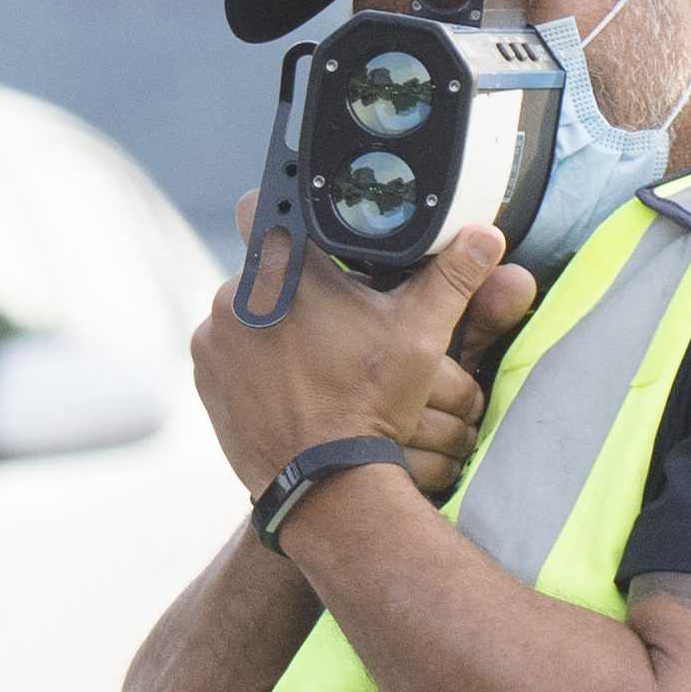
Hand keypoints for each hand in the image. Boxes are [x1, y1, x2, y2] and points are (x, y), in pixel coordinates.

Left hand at [194, 209, 516, 504]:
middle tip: (334, 313)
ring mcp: (213, 341)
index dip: (287, 205)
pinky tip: (289, 379)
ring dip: (273, 323)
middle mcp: (235, 298)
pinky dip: (252, 358)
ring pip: (246, 310)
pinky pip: (228, 351)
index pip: (266, 203)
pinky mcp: (205, 378)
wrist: (327, 487)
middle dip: (297, 284)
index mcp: (283, 270)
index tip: (308, 224)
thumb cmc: (371, 406)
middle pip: (267, 269)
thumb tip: (485, 237)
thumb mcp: (421, 335)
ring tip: (315, 354)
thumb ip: (450, 278)